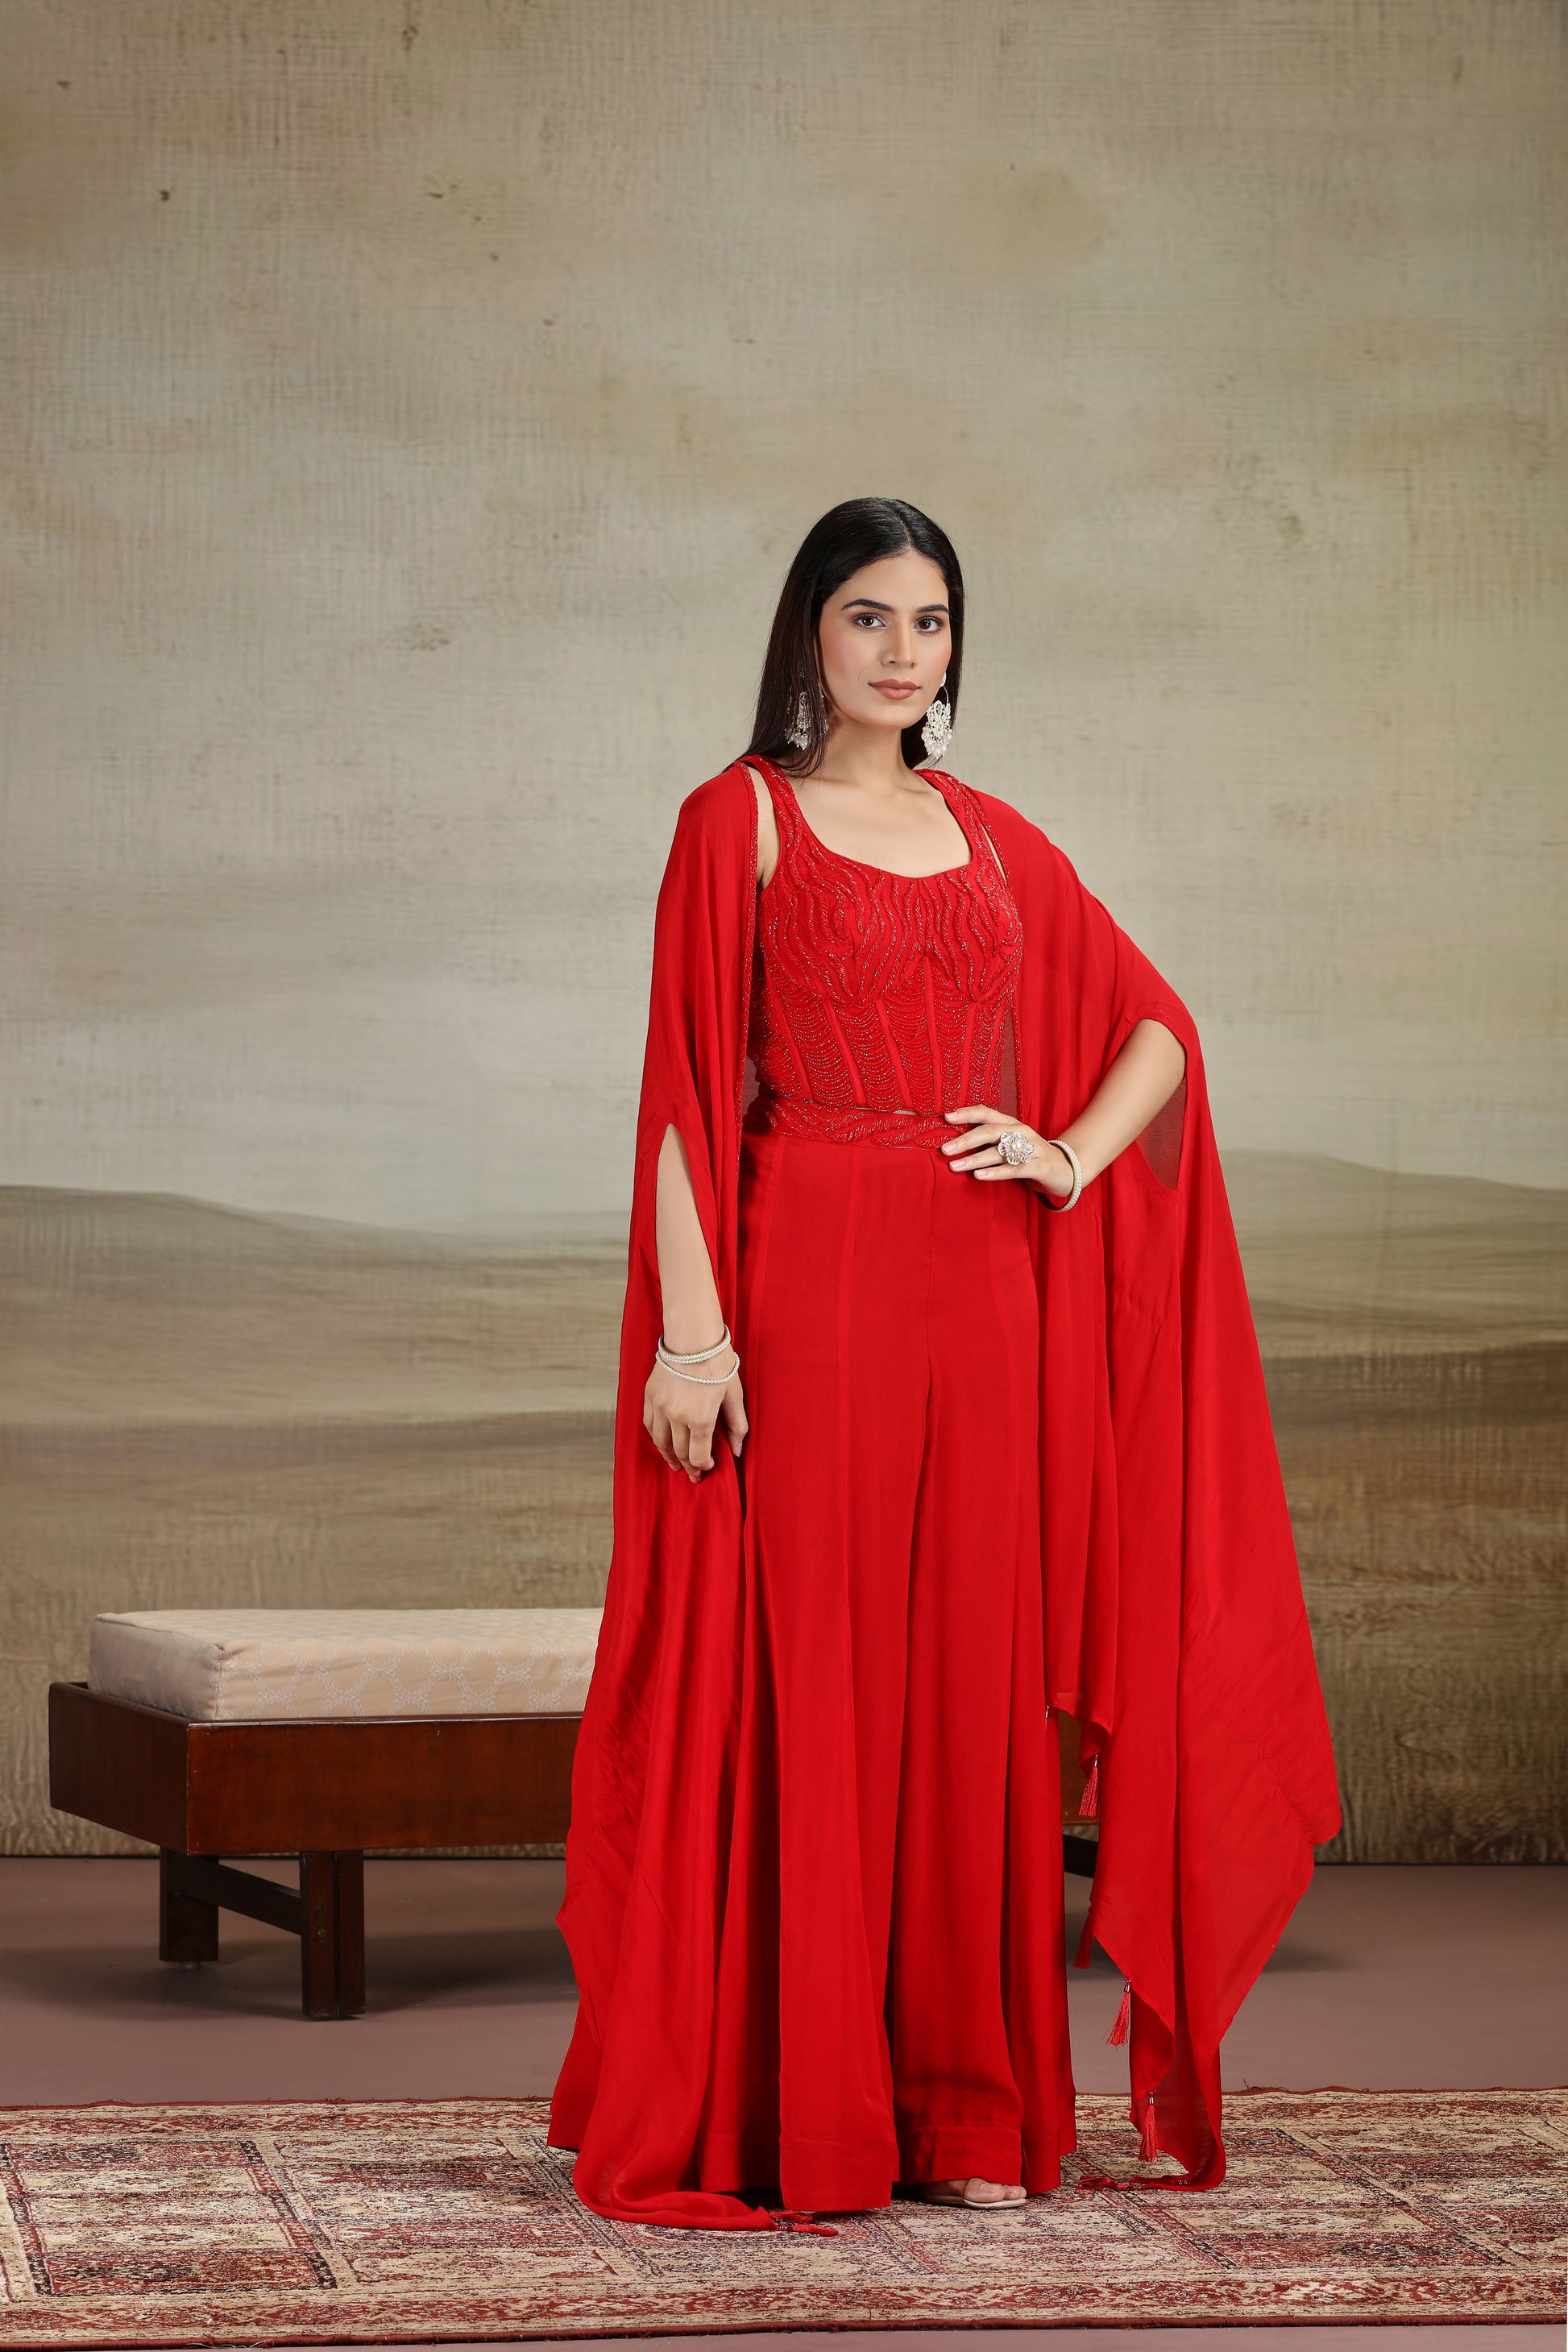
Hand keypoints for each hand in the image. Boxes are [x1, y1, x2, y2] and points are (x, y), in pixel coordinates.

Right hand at [643, 1353, 748, 1482]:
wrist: (693, 1337)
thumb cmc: (718, 1364)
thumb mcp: (734, 1395)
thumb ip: (736, 1425)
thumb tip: (738, 1451)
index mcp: (701, 1419)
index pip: (698, 1456)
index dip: (703, 1466)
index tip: (709, 1466)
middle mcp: (677, 1417)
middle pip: (679, 1452)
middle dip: (688, 1466)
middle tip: (693, 1474)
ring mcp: (660, 1407)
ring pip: (660, 1442)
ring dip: (669, 1457)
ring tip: (676, 1465)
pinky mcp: (650, 1396)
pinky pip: (649, 1425)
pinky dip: (656, 1437)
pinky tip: (662, 1442)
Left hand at [940, 1106, 1076, 1199]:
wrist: (1066, 1168)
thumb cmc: (1031, 1155)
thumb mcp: (1012, 1143)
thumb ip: (990, 1140)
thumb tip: (956, 1141)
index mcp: (1011, 1124)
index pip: (987, 1113)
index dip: (967, 1113)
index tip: (946, 1117)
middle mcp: (1020, 1132)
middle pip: (990, 1132)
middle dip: (966, 1139)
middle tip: (945, 1148)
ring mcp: (1031, 1148)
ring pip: (998, 1152)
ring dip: (974, 1159)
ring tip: (955, 1166)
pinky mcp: (1038, 1166)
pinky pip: (1013, 1169)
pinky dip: (994, 1172)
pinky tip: (978, 1176)